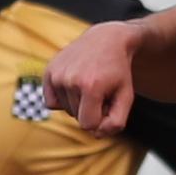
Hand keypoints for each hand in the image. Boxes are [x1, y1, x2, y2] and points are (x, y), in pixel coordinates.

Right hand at [40, 20, 138, 135]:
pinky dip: (63, 98)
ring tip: (89, 83)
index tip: (108, 103)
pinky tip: (74, 84)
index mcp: (91, 87)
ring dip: (78, 102)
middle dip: (90, 109)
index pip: (88, 125)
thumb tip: (95, 134)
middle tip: (100, 88)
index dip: (100, 119)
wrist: (106, 40)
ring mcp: (57, 75)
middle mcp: (70, 80)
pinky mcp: (49, 71)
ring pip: (65, 110)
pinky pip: (52, 102)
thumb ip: (116, 122)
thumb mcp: (126, 96)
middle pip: (77, 117)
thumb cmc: (118, 72)